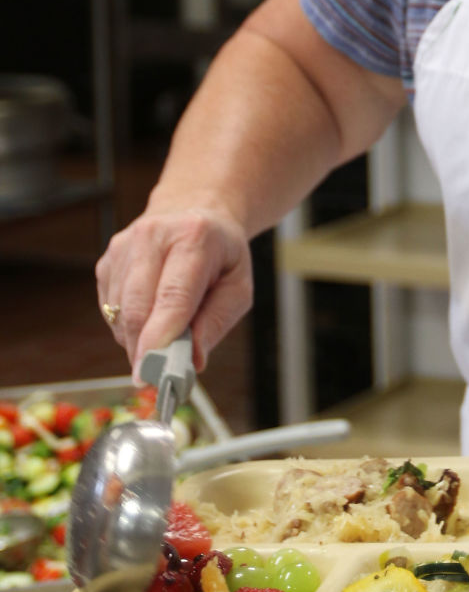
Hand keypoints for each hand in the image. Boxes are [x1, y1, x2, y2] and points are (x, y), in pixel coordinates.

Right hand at [95, 207, 252, 374]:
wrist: (194, 213)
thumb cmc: (221, 254)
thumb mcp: (238, 286)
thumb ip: (217, 322)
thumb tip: (192, 361)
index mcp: (194, 237)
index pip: (173, 295)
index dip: (160, 337)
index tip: (152, 372)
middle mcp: (152, 236)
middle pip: (137, 308)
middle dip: (143, 350)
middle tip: (156, 378)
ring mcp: (124, 247)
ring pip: (119, 313)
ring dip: (138, 340)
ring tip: (165, 335)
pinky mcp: (107, 261)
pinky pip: (110, 309)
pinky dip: (128, 326)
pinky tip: (150, 314)